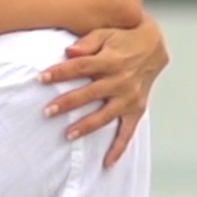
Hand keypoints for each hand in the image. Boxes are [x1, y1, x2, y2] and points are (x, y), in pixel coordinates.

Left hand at [38, 12, 169, 167]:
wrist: (154, 46)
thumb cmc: (123, 38)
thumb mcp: (106, 33)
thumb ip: (87, 42)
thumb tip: (68, 52)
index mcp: (111, 60)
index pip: (81, 67)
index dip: (60, 73)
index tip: (41, 78)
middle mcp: (121, 80)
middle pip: (90, 94)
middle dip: (68, 103)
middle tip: (47, 111)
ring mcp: (130, 97)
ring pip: (106, 115)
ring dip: (87, 126)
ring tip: (68, 135)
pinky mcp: (137, 109)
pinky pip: (128, 132)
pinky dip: (119, 148)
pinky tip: (107, 163)